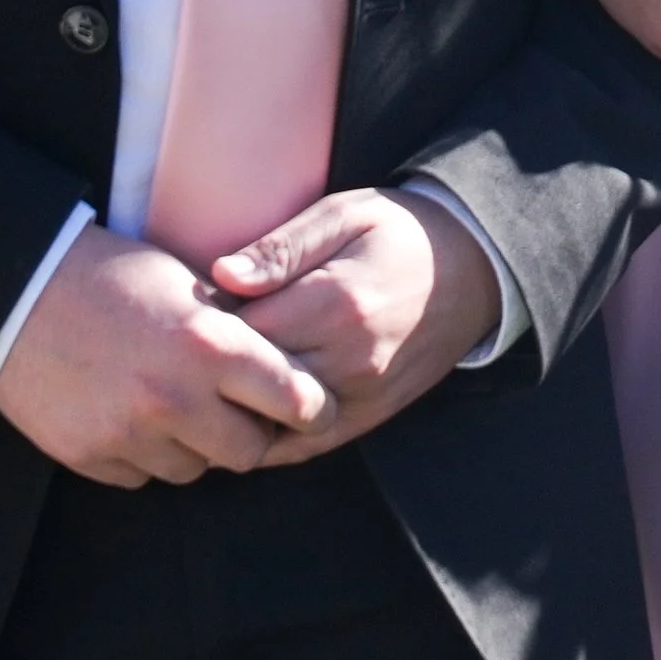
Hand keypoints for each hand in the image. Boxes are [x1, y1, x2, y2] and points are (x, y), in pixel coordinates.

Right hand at [0, 226, 328, 486]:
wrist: (17, 293)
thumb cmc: (110, 274)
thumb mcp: (186, 284)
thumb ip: (235, 331)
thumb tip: (284, 367)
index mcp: (209, 346)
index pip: (297, 400)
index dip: (309, 404)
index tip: (308, 403)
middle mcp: (174, 398)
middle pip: (250, 451)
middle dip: (252, 432)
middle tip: (239, 409)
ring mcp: (130, 435)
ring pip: (196, 470)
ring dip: (196, 445)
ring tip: (176, 404)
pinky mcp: (92, 457)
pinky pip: (143, 475)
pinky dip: (147, 453)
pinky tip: (132, 412)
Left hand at [210, 188, 500, 461]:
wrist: (474, 269)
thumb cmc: (400, 231)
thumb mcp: (343, 213)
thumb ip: (281, 247)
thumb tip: (220, 275)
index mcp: (337, 303)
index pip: (243, 332)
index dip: (205, 325)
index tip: (186, 311)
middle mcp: (350, 360)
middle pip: (253, 382)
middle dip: (215, 370)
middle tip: (186, 351)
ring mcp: (362, 396)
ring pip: (274, 422)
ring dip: (236, 407)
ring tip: (206, 383)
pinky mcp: (371, 417)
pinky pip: (307, 446)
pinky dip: (268, 440)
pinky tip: (238, 421)